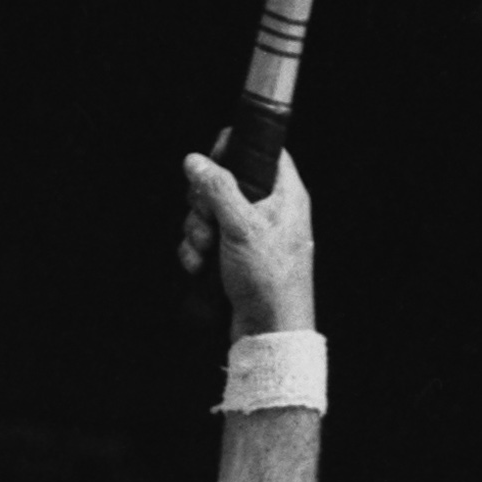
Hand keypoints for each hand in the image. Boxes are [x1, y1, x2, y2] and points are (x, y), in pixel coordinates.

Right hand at [177, 148, 319, 337]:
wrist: (270, 332)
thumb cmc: (269, 278)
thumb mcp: (242, 227)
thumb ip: (218, 189)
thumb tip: (195, 161)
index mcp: (285, 194)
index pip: (262, 152)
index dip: (234, 149)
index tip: (212, 162)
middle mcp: (270, 211)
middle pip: (226, 181)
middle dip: (204, 202)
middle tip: (207, 220)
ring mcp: (252, 235)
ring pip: (211, 213)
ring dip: (197, 230)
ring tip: (204, 251)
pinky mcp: (236, 256)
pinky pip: (208, 239)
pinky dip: (198, 251)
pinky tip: (199, 266)